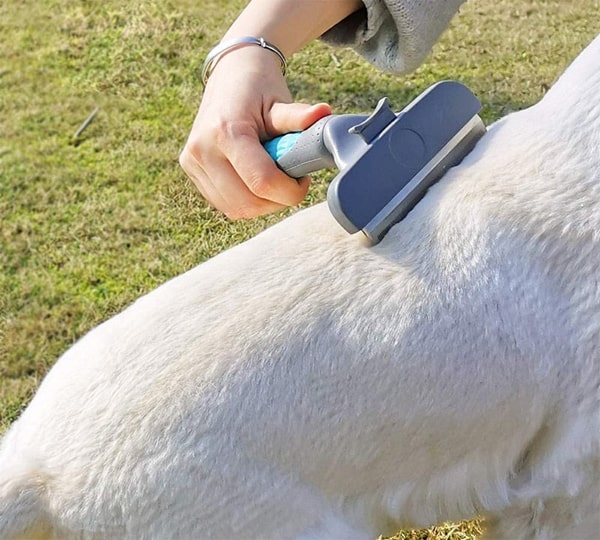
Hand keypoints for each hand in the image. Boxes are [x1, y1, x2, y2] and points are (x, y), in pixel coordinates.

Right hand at [179, 46, 330, 218]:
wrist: (229, 76)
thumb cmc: (259, 89)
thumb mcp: (280, 102)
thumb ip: (299, 116)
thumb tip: (324, 114)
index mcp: (226, 131)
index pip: (262, 182)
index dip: (290, 191)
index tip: (303, 180)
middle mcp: (202, 150)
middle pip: (248, 203)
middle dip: (277, 200)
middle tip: (290, 181)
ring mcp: (192, 162)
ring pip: (236, 209)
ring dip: (262, 204)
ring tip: (272, 177)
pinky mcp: (190, 170)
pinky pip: (224, 204)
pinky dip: (246, 201)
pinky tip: (254, 179)